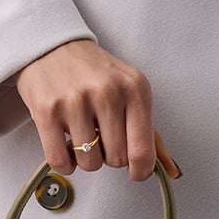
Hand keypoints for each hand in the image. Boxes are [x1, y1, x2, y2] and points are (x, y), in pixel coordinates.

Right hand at [13, 40, 180, 181]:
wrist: (52, 47)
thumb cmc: (93, 75)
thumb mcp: (130, 93)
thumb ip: (150, 133)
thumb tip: (171, 171)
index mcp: (134, 88)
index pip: (142, 150)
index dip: (140, 170)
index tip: (135, 171)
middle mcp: (107, 92)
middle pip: (116, 160)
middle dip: (109, 156)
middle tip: (100, 135)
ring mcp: (75, 101)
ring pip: (89, 163)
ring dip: (85, 159)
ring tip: (82, 135)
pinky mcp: (47, 111)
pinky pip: (61, 161)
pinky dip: (65, 163)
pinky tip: (66, 145)